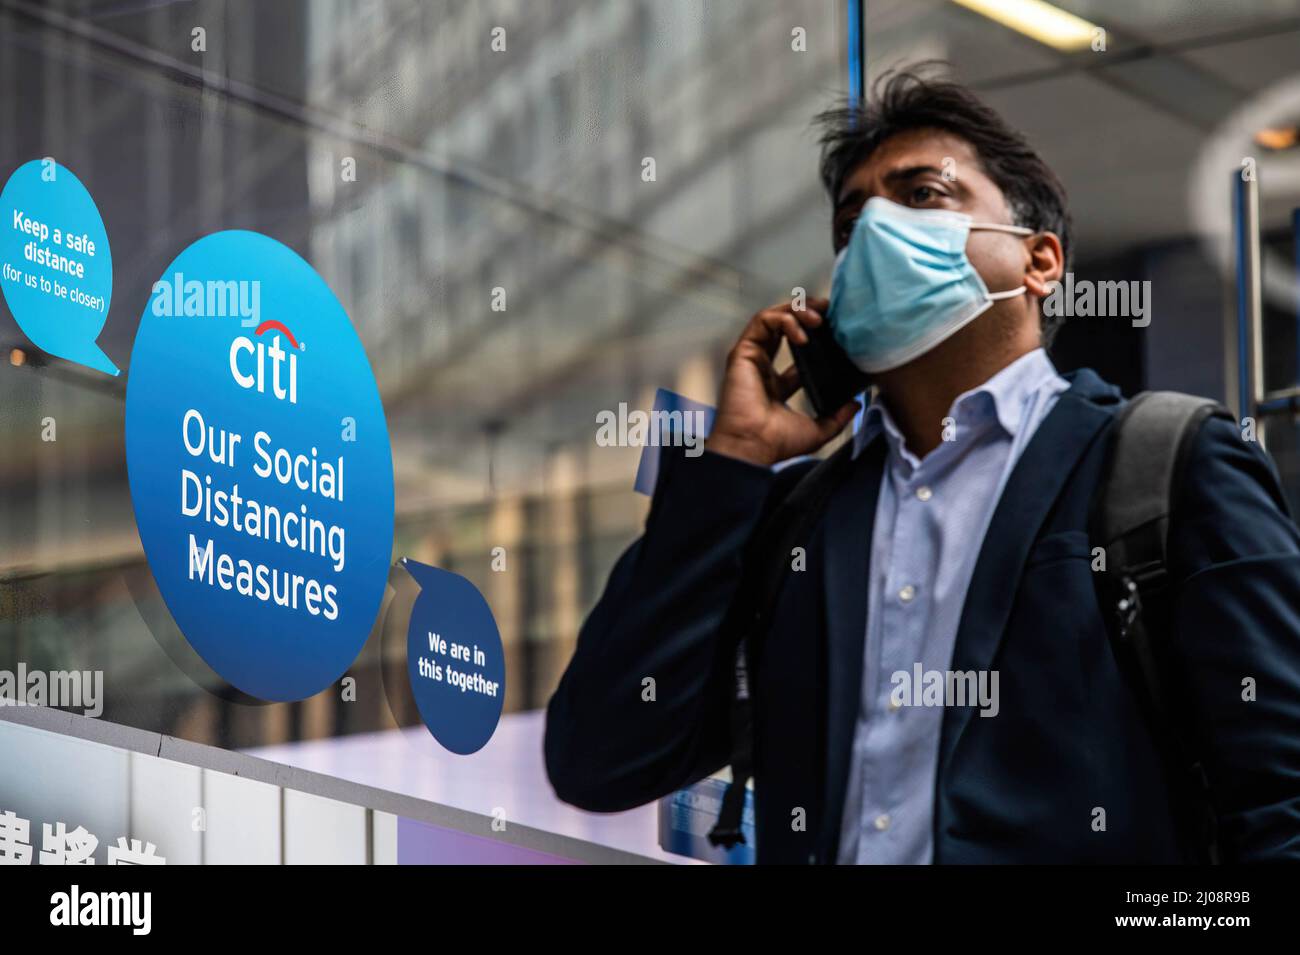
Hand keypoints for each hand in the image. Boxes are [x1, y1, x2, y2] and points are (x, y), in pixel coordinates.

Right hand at [705, 296, 859, 466]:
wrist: (754, 445)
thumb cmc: (777, 443)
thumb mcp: (818, 430)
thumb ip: (838, 417)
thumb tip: (856, 404)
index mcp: (777, 384)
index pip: (797, 352)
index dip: (816, 336)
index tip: (835, 329)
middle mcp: (763, 367)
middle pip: (784, 328)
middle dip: (806, 313)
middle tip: (829, 311)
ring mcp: (752, 358)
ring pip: (773, 318)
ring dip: (797, 312)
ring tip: (818, 318)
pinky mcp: (743, 352)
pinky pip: (763, 322)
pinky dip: (784, 320)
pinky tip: (802, 334)